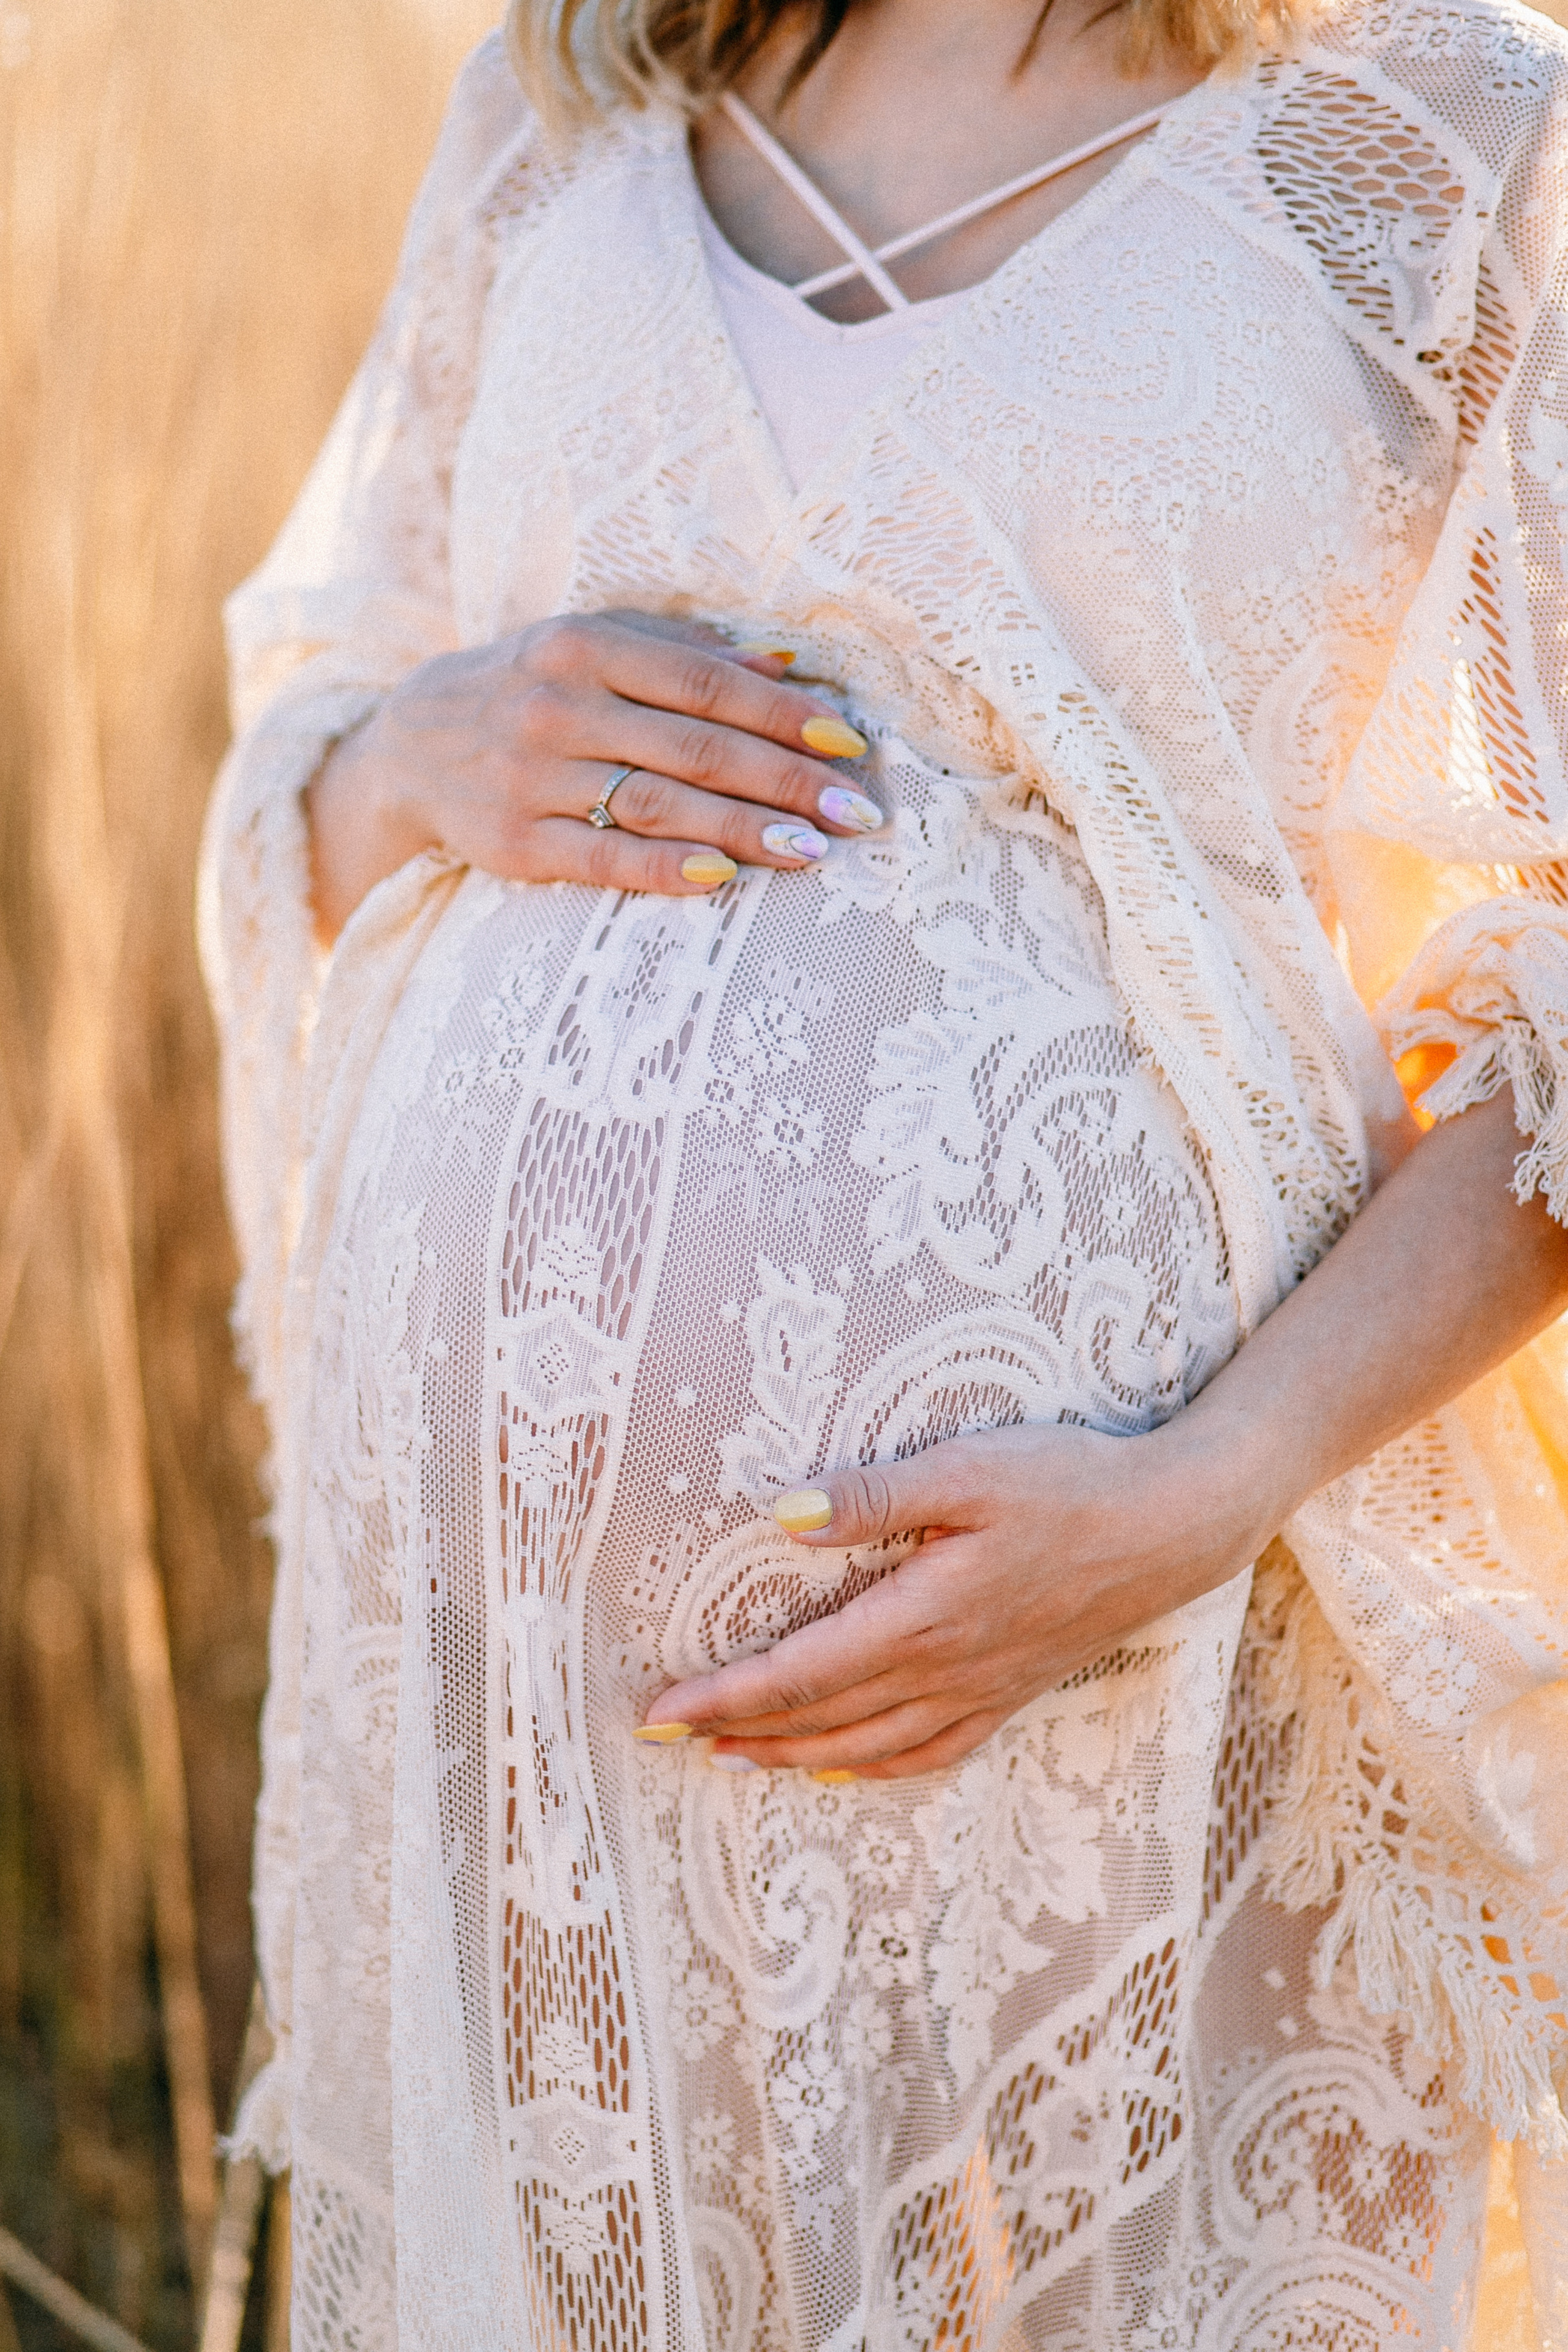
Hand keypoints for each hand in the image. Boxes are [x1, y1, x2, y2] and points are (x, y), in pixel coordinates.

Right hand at [307, 611, 880, 939]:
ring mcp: (531, 777)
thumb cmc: (530, 687)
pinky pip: (601, 859)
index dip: (784, 716)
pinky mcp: (511, 842)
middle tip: (858, 813)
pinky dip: (665, 870)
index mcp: (586, 646)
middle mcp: (558, 706)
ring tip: (812, 851)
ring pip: (657, 803)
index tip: (850, 746)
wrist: (406, 745)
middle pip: (695, 747)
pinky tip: (724, 880)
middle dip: (786, 782)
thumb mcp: (595, 645)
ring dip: (742, 830)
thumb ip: (686, 651)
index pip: (707, 683)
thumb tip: (788, 664)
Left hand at [643, 1419, 1271, 1779]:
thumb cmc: (1068, 1483)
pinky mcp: (1014, 1688)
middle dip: (739, 1732)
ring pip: (869, 1746)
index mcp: (921, 1619)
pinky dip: (877, 1769)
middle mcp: (944, 1670)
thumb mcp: (966, 1470)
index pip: (798, 1674)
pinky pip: (932, 1751)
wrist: (1174, 1524)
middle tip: (668, 1740)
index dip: (723, 1697)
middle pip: (821, 1719)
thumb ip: (871, 1497)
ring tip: (735, 1760)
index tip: (660, 1713)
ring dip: (795, 1758)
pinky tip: (849, 1770)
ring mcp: (982, 1688)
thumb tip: (779, 1515)